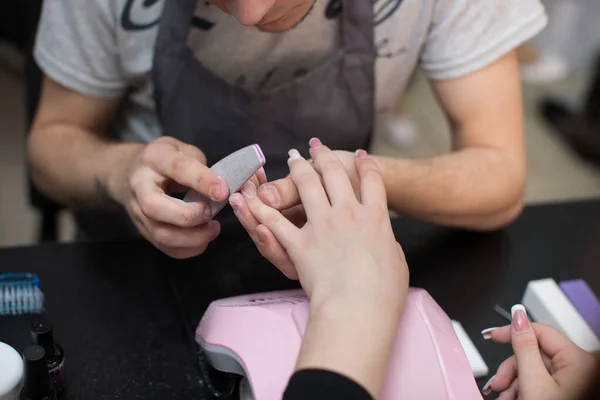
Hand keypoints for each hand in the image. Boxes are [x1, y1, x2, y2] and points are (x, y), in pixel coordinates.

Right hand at [113, 136, 265, 258]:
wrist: (134, 172)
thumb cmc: (167, 159)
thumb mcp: (183, 149)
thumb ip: (202, 166)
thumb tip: (223, 187)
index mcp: (154, 158)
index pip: (177, 168)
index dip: (202, 181)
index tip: (223, 192)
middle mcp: (139, 185)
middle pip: (154, 206)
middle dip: (189, 215)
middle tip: (212, 213)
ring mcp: (137, 211)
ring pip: (160, 234)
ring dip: (193, 237)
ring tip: (213, 229)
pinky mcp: (143, 230)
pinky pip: (165, 248)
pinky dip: (189, 248)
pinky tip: (203, 239)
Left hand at [231, 141, 407, 306]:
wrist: (360, 308)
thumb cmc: (384, 293)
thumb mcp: (398, 261)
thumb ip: (388, 243)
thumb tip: (384, 240)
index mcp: (376, 217)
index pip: (372, 180)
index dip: (366, 165)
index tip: (361, 156)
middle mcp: (348, 213)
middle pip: (336, 173)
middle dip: (326, 156)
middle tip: (318, 147)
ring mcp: (323, 225)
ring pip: (307, 185)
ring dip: (298, 168)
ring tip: (293, 158)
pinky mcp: (300, 243)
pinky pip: (276, 221)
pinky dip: (263, 209)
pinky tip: (255, 197)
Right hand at [483, 305, 597, 399]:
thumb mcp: (532, 381)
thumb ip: (523, 346)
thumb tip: (518, 316)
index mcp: (578, 360)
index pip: (540, 330)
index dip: (512, 331)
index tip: (492, 336)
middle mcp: (580, 368)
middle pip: (534, 353)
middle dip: (511, 370)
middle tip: (498, 384)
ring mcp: (575, 381)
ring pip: (534, 369)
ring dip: (514, 384)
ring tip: (504, 399)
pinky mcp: (569, 392)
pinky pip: (541, 382)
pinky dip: (524, 390)